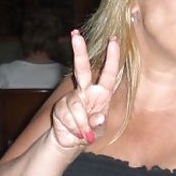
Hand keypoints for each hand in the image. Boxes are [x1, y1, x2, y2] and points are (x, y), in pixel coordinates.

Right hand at [51, 30, 119, 148]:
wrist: (70, 142)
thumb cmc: (91, 131)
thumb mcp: (99, 130)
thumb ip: (99, 123)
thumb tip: (99, 116)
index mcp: (103, 93)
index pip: (110, 72)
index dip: (112, 57)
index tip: (113, 39)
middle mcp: (87, 91)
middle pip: (82, 68)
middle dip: (79, 51)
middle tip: (75, 34)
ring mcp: (73, 97)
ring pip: (76, 104)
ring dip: (81, 123)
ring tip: (83, 133)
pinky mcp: (61, 106)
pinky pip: (67, 115)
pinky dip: (73, 127)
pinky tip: (74, 132)